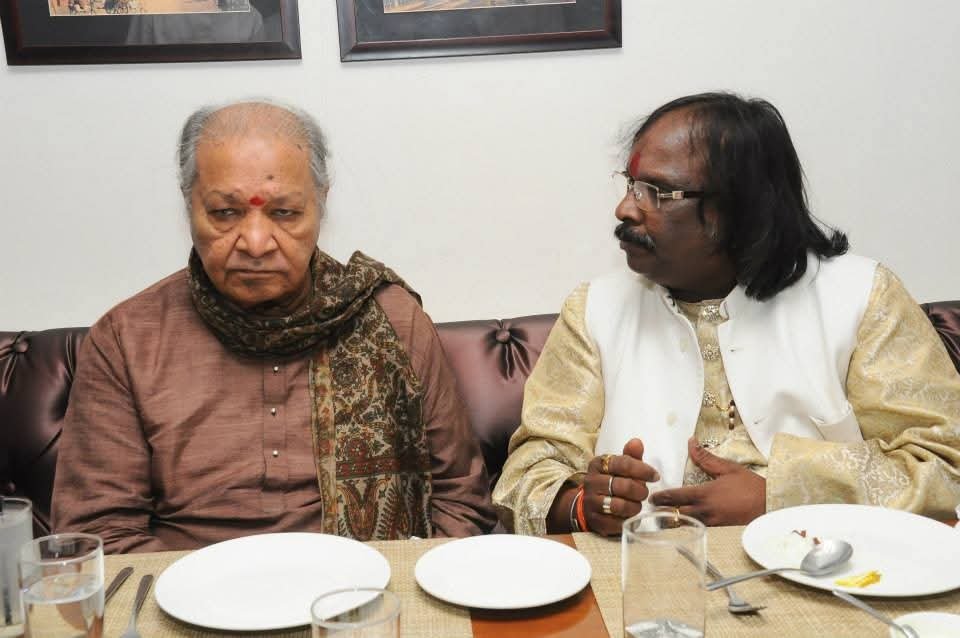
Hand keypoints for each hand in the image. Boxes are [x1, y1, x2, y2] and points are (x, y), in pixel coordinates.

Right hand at [583, 438, 659, 536]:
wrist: (589, 504)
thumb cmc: (611, 482)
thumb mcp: (619, 467)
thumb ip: (630, 456)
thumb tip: (637, 442)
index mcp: (598, 464)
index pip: (623, 463)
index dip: (643, 470)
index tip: (655, 476)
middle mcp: (591, 482)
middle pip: (623, 486)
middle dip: (640, 491)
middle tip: (644, 493)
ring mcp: (591, 502)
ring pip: (619, 505)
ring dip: (634, 507)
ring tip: (637, 505)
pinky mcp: (594, 520)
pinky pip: (615, 522)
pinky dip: (626, 520)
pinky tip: (628, 515)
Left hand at [650, 437, 765, 525]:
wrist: (772, 507)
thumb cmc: (751, 486)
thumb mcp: (728, 468)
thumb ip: (706, 458)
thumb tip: (690, 442)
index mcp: (705, 494)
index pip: (677, 496)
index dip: (662, 498)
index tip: (651, 497)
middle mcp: (705, 511)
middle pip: (676, 515)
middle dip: (662, 513)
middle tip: (651, 510)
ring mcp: (712, 523)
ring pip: (686, 525)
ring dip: (673, 522)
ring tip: (662, 519)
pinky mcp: (719, 531)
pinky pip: (698, 529)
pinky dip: (688, 527)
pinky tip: (684, 525)